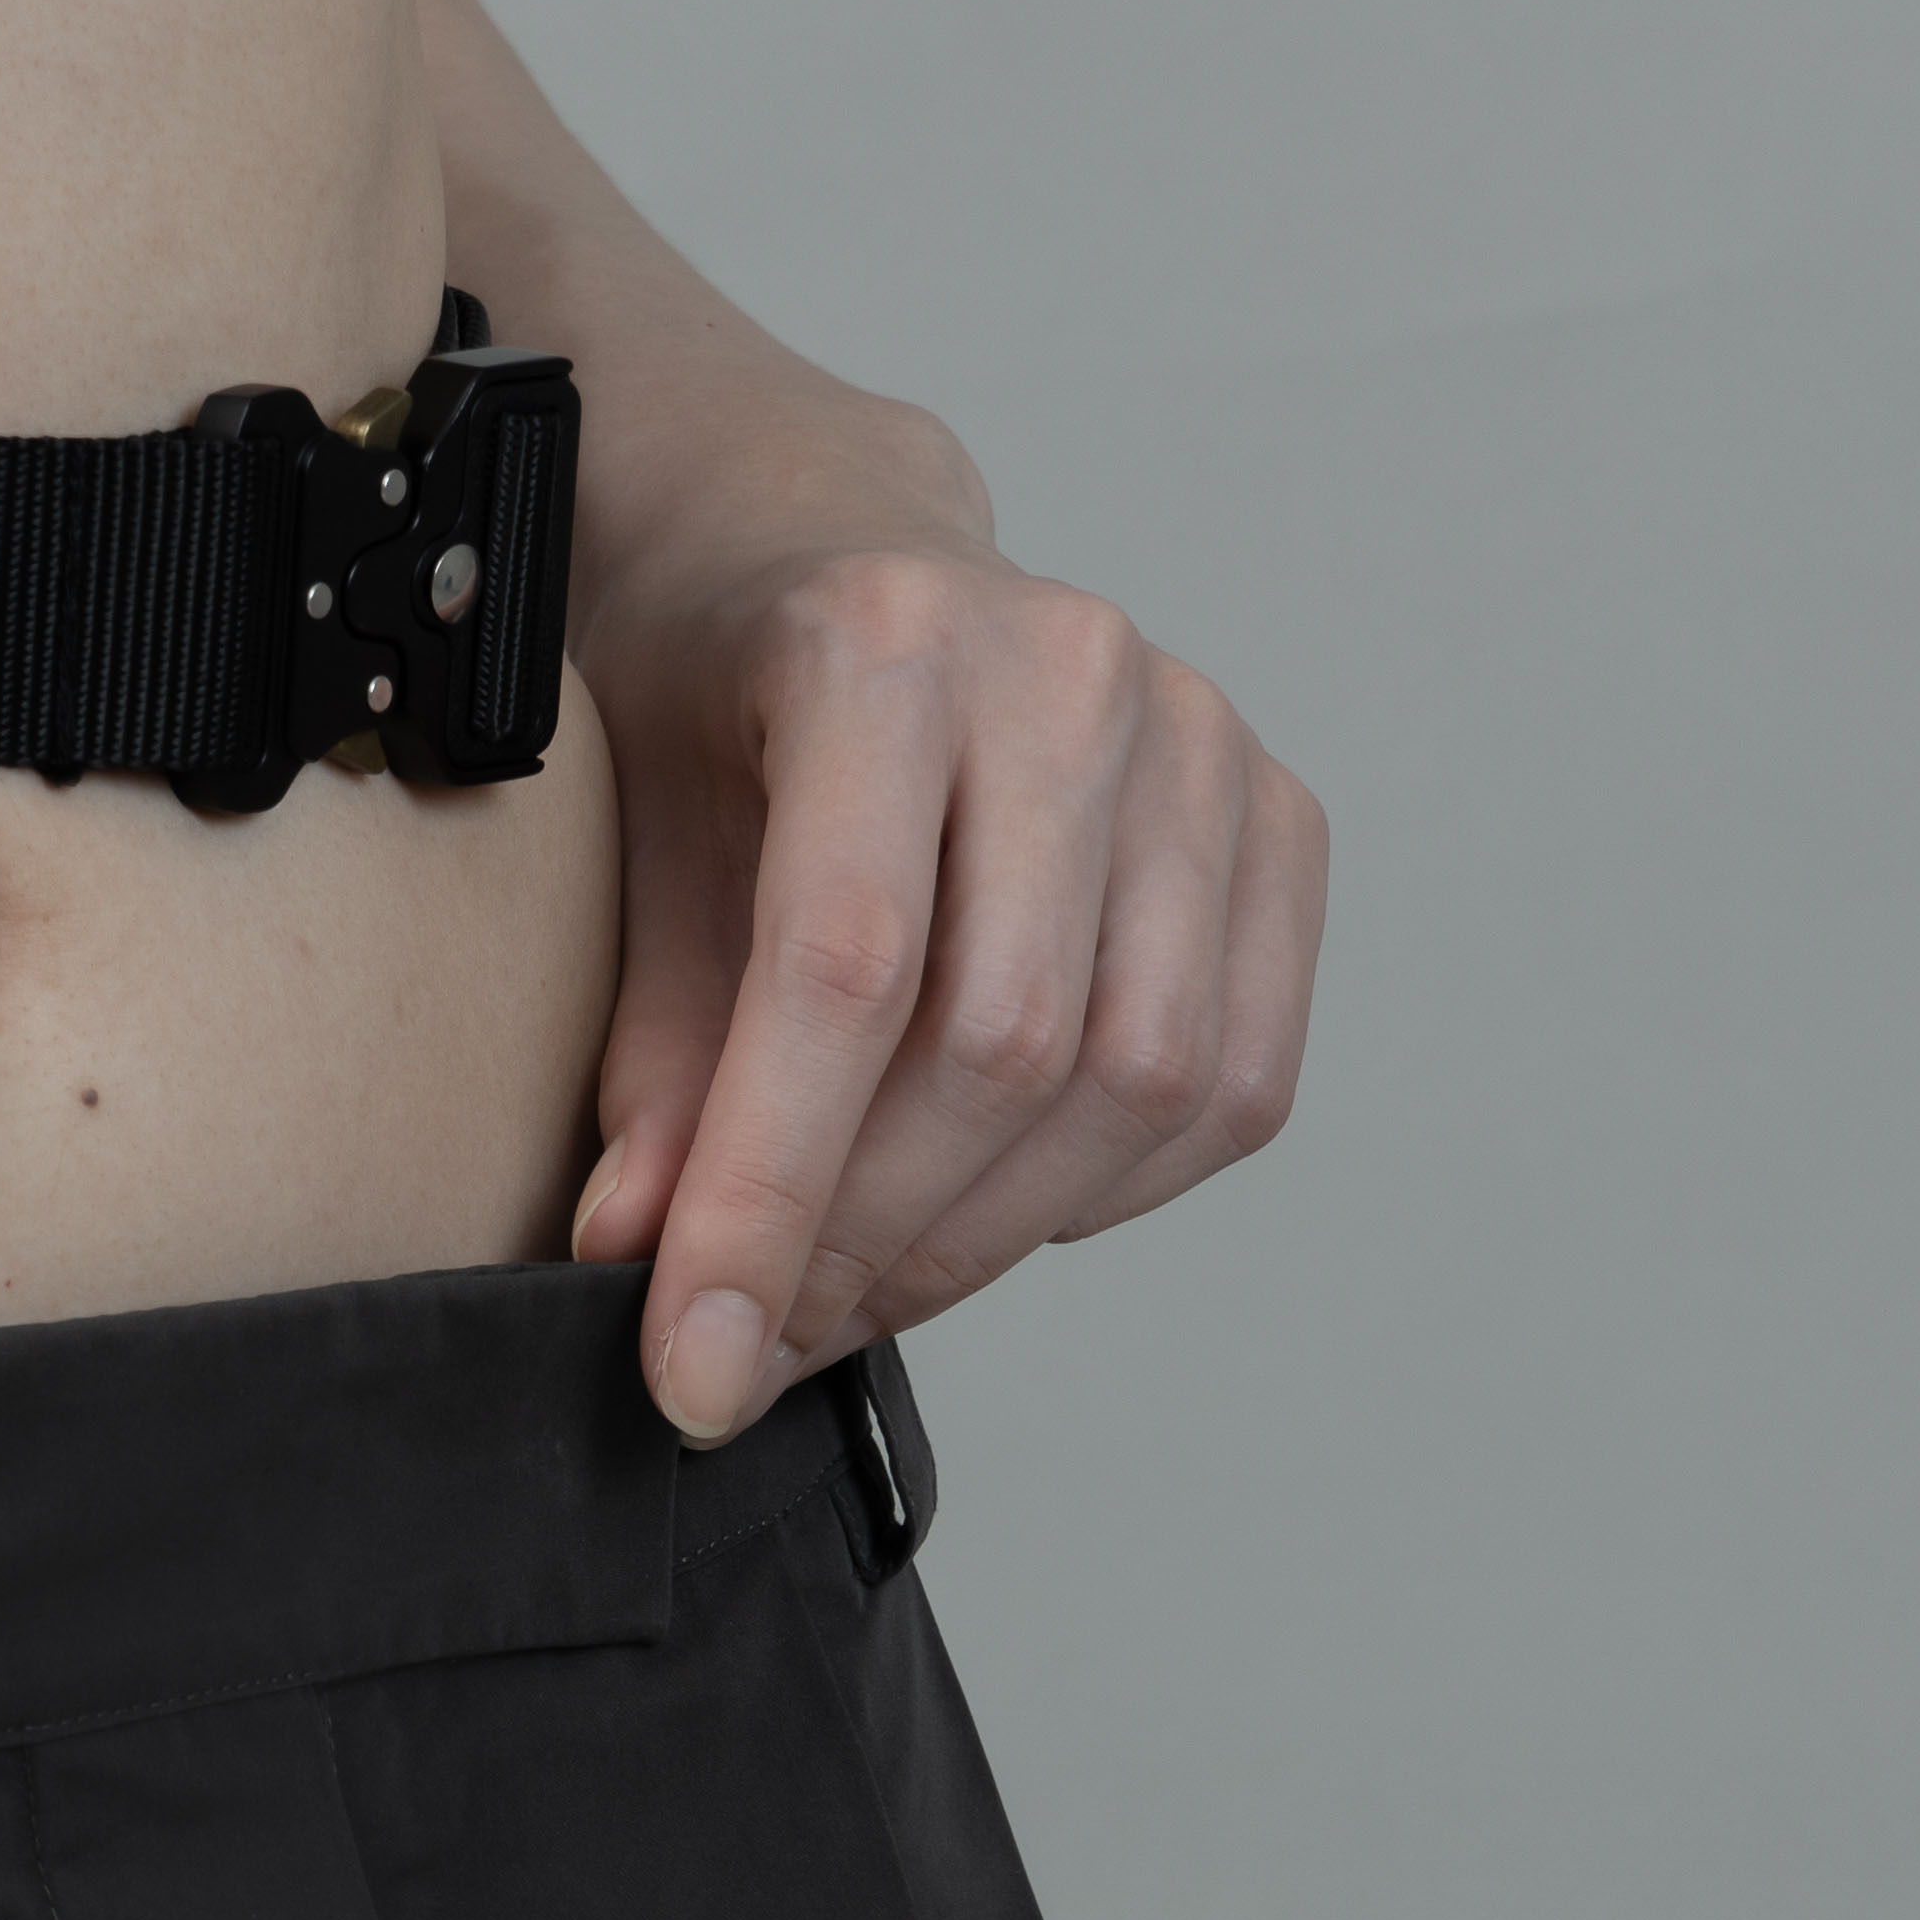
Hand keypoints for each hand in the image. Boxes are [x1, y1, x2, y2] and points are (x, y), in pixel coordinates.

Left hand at [567, 388, 1324, 1449]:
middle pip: (1006, 1046)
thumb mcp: (640, 855)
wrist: (831, 551)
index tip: (694, 1369)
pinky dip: (1112, 1187)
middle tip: (766, 1336)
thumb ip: (657, 1060)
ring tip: (864, 1280)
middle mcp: (1068, 671)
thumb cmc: (726, 704)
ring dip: (986, 1240)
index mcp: (882, 644)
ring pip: (1137, 1082)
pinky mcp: (1280, 818)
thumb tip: (645, 1264)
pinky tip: (1000, 1187)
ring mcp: (1197, 739)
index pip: (846, 971)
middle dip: (872, 1244)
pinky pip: (1234, 1086)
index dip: (769, 1200)